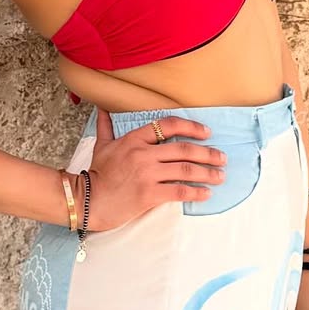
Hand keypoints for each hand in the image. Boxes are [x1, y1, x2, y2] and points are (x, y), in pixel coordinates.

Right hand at [81, 108, 228, 231]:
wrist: (86, 200)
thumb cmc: (95, 174)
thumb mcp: (101, 146)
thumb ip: (105, 126)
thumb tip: (102, 109)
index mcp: (134, 139)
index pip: (169, 125)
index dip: (192, 127)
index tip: (206, 132)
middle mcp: (143, 154)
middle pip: (184, 149)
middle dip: (208, 153)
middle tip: (222, 157)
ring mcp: (147, 174)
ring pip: (186, 169)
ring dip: (208, 172)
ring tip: (220, 175)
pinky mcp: (149, 194)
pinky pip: (179, 191)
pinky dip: (196, 192)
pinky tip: (206, 193)